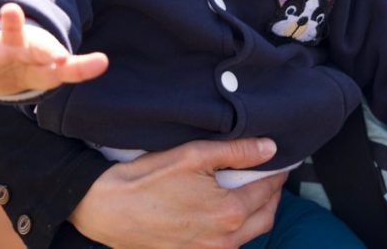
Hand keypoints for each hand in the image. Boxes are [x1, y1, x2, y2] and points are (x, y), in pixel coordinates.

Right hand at [0, 2, 107, 94]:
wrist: (6, 70)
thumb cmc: (34, 67)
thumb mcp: (54, 72)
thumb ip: (78, 68)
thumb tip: (105, 62)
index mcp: (35, 45)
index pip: (46, 48)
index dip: (53, 52)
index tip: (62, 59)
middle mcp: (11, 41)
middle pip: (13, 28)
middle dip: (12, 20)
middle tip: (12, 9)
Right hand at [70, 138, 284, 248]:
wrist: (106, 208)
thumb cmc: (146, 179)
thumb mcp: (193, 155)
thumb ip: (236, 152)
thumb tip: (269, 148)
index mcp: (228, 213)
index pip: (267, 190)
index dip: (277, 173)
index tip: (280, 161)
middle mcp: (224, 240)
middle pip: (265, 217)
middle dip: (271, 195)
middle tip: (270, 175)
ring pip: (249, 234)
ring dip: (255, 213)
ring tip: (250, 190)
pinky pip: (227, 244)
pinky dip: (236, 228)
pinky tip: (225, 210)